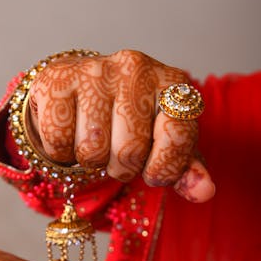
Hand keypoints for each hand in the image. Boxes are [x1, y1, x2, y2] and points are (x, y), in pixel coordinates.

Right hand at [28, 49, 214, 201]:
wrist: (79, 88)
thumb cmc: (128, 120)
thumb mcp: (163, 142)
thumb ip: (184, 168)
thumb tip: (204, 192)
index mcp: (171, 82)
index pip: (177, 136)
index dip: (165, 167)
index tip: (154, 172)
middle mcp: (135, 68)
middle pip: (129, 151)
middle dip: (121, 167)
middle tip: (116, 152)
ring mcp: (94, 71)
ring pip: (91, 150)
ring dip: (90, 161)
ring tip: (92, 140)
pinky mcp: (56, 80)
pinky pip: (58, 141)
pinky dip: (61, 153)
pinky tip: (69, 133)